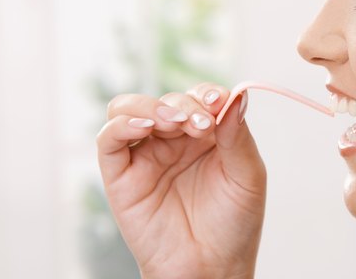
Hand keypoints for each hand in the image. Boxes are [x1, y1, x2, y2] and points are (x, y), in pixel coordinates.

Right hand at [96, 83, 265, 278]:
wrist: (212, 269)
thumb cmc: (233, 226)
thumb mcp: (247, 177)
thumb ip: (238, 135)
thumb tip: (237, 95)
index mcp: (206, 136)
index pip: (199, 97)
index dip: (207, 93)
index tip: (219, 101)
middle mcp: (173, 141)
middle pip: (168, 100)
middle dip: (186, 106)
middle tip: (202, 126)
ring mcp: (145, 155)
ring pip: (130, 108)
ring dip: (152, 106)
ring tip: (175, 123)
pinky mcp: (120, 175)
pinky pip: (109, 138)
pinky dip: (122, 123)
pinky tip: (146, 126)